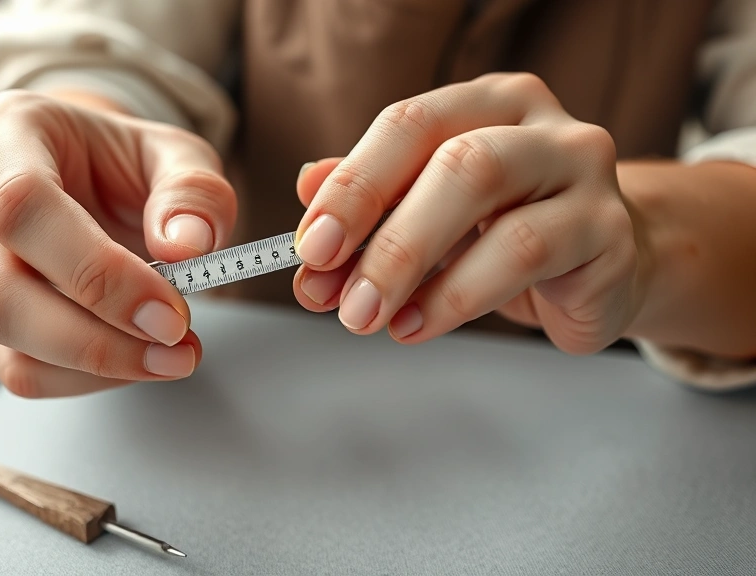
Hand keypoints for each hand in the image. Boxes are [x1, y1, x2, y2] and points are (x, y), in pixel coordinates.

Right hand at [0, 89, 236, 396]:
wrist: (95, 177)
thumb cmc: (125, 160)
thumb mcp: (176, 153)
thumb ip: (193, 190)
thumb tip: (188, 246)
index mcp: (7, 135)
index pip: (22, 206)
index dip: (96, 270)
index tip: (168, 309)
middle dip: (95, 338)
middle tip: (177, 343)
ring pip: (7, 342)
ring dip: (98, 366)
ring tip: (172, 354)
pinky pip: (23, 368)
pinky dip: (90, 377)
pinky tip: (139, 357)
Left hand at [292, 72, 646, 353]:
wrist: (604, 266)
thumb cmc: (506, 228)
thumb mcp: (429, 207)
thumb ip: (373, 198)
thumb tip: (308, 188)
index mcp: (486, 103)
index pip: (408, 125)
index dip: (353, 186)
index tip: (309, 247)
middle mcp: (540, 125)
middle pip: (455, 163)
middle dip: (382, 237)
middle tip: (331, 293)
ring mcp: (586, 175)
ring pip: (495, 212)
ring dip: (416, 272)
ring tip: (369, 317)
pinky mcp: (609, 234)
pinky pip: (528, 260)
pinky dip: (458, 298)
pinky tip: (416, 325)